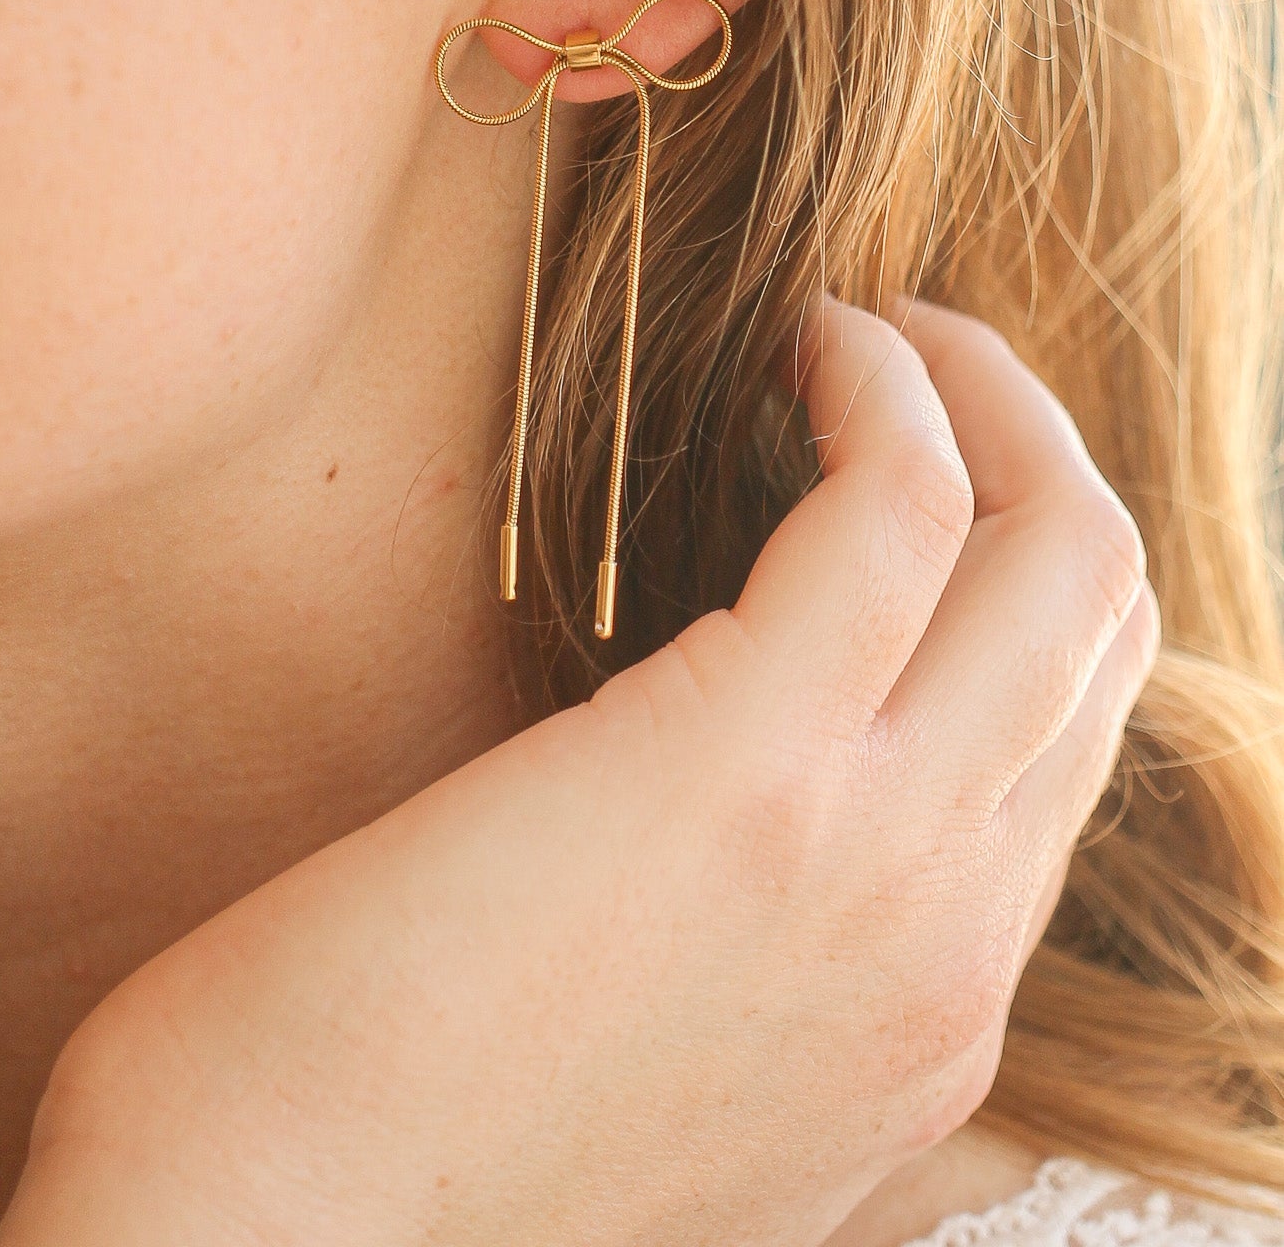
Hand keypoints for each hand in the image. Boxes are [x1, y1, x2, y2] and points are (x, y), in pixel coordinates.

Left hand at [0, 297, 1157, 1246]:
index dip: (1012, 583)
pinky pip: (905, 507)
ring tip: (869, 331)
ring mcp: (876, 861)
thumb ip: (755, 986)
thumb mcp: (654, 1102)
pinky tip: (798, 342)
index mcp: (918, 1030)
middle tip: (922, 363)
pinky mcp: (745, 762)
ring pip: (1062, 556)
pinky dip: (879, 387)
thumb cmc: (383, 1153)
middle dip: (1038, 455)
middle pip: (1102, 637)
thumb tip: (745, 837)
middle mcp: (947, 951)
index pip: (1062, 756)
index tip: (908, 478)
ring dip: (981, 395)